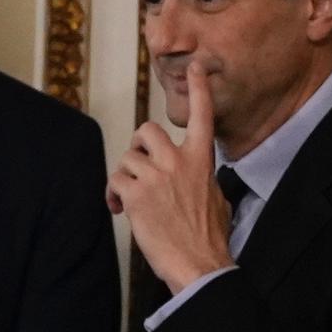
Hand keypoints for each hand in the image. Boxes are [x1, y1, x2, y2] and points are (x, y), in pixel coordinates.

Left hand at [106, 61, 235, 291]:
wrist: (200, 265)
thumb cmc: (210, 239)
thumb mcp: (217, 200)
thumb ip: (203, 178)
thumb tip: (198, 178)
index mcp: (201, 160)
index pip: (202, 115)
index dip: (198, 87)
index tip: (194, 66)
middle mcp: (177, 161)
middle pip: (147, 130)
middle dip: (137, 145)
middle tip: (138, 166)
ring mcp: (155, 177)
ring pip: (127, 158)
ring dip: (125, 177)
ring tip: (130, 199)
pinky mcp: (136, 196)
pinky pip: (114, 181)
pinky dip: (113, 194)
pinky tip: (121, 209)